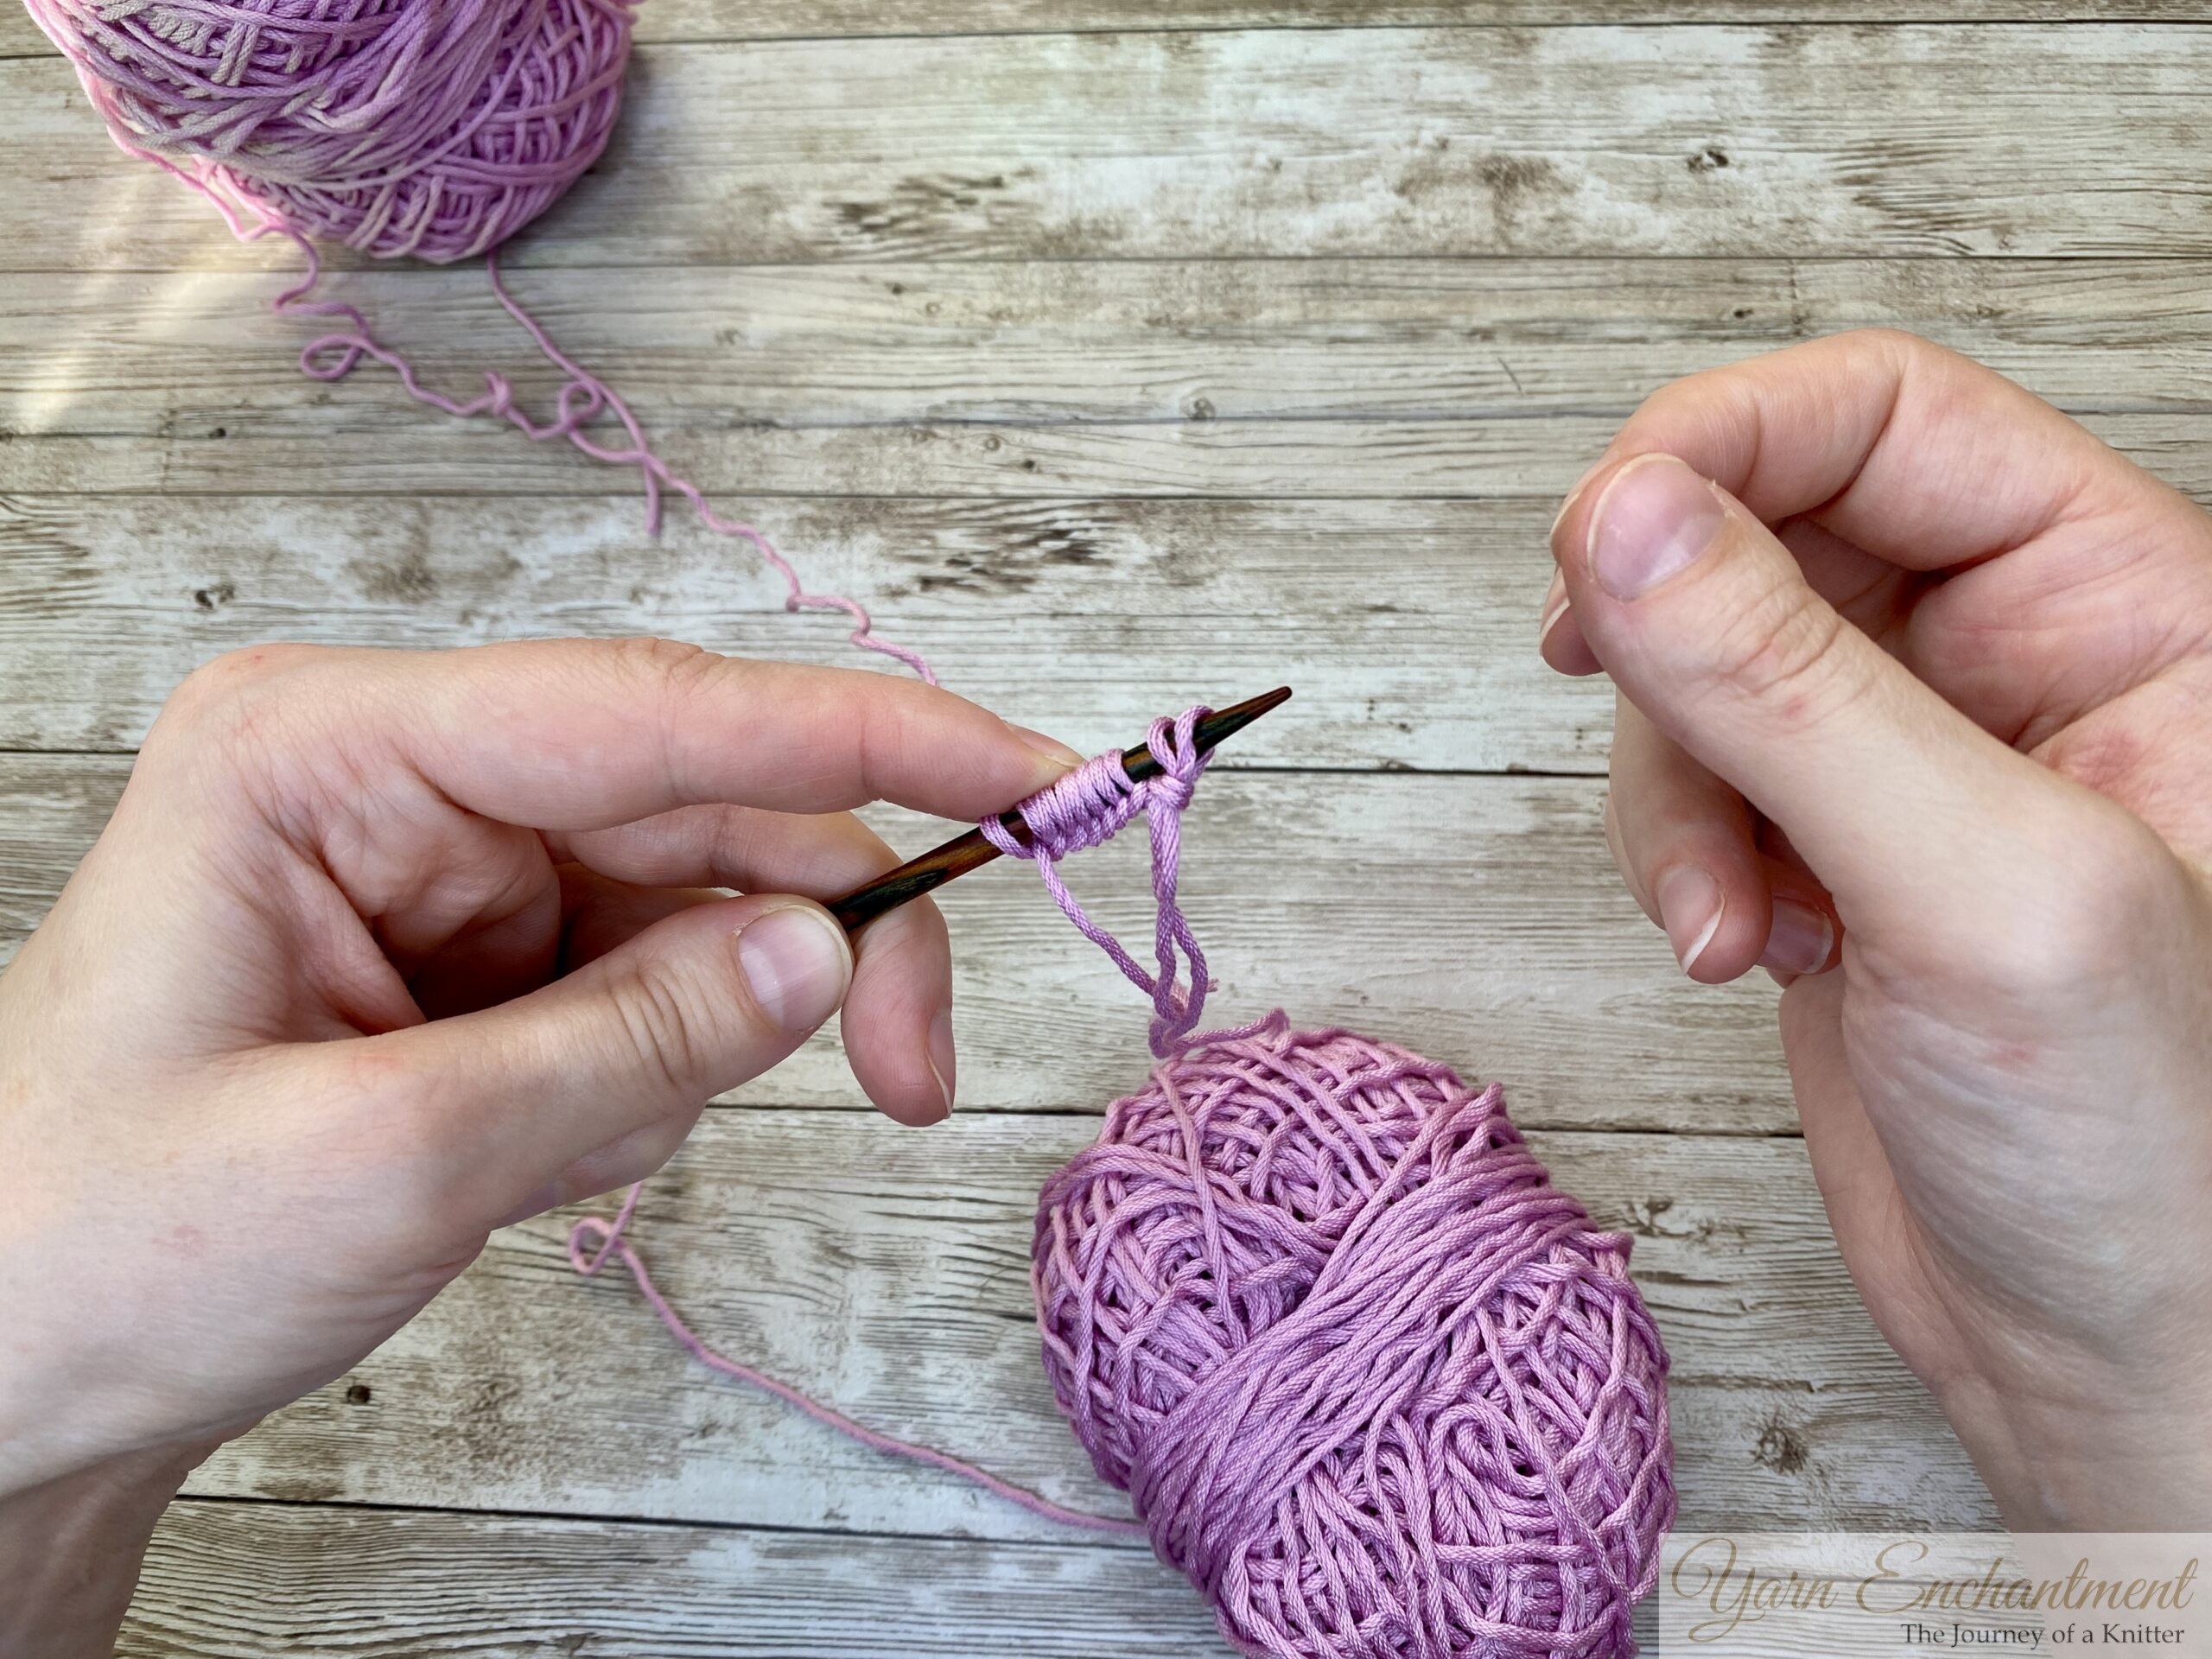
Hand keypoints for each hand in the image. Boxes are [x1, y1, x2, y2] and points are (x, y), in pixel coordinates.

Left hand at [0, 640, 1075, 1636]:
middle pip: (710, 811)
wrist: (4, 1382)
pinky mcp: (480, 955)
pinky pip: (654, 990)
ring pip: (700, 909)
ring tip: (557, 1162)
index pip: (656, 711)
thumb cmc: (99, 1248)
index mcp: (333, 753)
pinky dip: (647, 1087)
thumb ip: (631, 1039)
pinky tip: (528, 1157)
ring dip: (701, 1046)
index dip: (868, 737)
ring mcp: (448, 868)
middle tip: (913, 1078)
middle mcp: (406, 781)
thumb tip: (825, 947)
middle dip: (822, 946)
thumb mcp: (387, 1156)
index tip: (1031, 771)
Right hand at [1542, 330, 2211, 1528]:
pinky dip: (1672, 859)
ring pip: (1700, 668)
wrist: (2119, 1362)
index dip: (1724, 444)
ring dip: (1668, 792)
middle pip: (1764, 531)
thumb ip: (1792, 689)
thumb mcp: (1980, 891)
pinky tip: (1742, 952)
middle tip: (1662, 749)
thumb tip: (1628, 518)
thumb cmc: (2158, 1153)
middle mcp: (2016, 659)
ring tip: (1729, 921)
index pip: (1885, 416)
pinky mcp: (1829, 853)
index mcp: (2125, 604)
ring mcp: (1911, 761)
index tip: (1606, 540)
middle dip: (1681, 658)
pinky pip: (1687, 783)